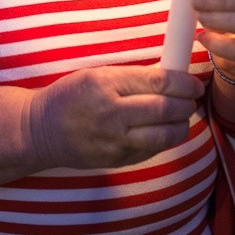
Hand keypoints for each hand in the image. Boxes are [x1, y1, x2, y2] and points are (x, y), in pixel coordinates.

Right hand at [27, 64, 204, 170]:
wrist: (41, 130)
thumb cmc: (70, 96)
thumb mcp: (97, 75)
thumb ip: (132, 77)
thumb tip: (170, 78)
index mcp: (105, 84)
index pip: (157, 82)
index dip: (183, 82)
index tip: (194, 82)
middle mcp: (111, 113)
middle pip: (165, 108)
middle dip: (186, 103)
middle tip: (193, 98)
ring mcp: (115, 140)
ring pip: (164, 134)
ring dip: (181, 124)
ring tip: (183, 116)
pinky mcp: (117, 159)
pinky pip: (152, 150)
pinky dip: (165, 139)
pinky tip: (164, 130)